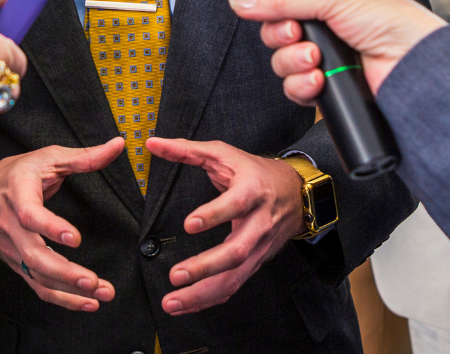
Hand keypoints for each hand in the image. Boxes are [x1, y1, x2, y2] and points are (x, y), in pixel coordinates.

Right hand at [0, 140, 125, 310]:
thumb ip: (84, 156)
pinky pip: (38, 286)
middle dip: (65, 273)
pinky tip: (87, 303)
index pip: (29, 215)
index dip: (50, 228)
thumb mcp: (47, 157)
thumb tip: (118, 146)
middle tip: (93, 281)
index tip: (74, 238)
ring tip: (100, 294)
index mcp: (18, 195)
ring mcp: (14, 249)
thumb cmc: (16, 175)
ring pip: (38, 276)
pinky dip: (62, 299)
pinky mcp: (18, 264)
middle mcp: (13, 227)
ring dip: (69, 291)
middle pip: (34, 256)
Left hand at [144, 138, 302, 314]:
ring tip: (173, 302)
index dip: (214, 214)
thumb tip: (153, 144)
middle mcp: (259, 223)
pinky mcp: (255, 263)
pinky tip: (187, 305)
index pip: (236, 204)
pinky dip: (210, 298)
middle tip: (176, 275)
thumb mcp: (224, 154)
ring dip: (203, 293)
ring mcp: (259, 247)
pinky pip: (234, 285)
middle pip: (236, 251)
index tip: (189, 224)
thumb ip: (187, 150)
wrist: (296, 193)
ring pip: (234, 276)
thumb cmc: (254, 173)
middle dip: (206, 267)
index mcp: (252, 191)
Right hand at [233, 0, 446, 102]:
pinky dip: (302, 85)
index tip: (269, 7)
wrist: (413, 62)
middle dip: (280, 36)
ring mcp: (321, 60)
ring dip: (292, 61)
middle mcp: (319, 30)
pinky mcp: (324, 89)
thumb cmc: (388, 20)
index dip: (268, 7)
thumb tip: (241, 0)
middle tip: (298, 32)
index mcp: (321, 1)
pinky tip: (320, 78)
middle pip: (273, 34)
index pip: (277, 3)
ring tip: (316, 57)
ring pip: (280, 64)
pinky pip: (293, 90)